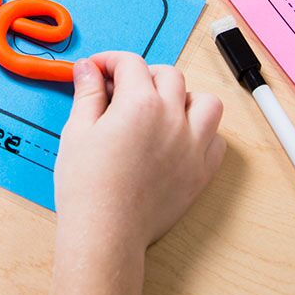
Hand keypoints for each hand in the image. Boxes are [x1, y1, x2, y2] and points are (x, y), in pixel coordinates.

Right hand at [45, 52, 224, 294]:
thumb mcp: (77, 130)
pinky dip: (202, 130)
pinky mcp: (202, 171)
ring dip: (183, 96)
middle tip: (121, 90)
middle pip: (169, 74)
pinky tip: (177, 137)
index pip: (130, 63)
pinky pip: (217, 138)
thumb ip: (87, 93)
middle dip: (143, 75)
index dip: (110, 61)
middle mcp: (173, 117)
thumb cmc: (87, 185)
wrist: (106, 233)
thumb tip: (87, 68)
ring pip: (205, 101)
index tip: (97, 71)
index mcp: (139, 103)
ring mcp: (193, 145)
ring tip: (159, 108)